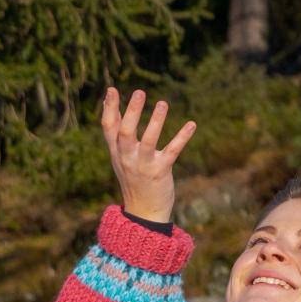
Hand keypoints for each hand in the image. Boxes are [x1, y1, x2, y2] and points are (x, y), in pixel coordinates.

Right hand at [101, 87, 195, 224]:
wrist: (143, 212)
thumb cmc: (133, 178)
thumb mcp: (120, 156)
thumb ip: (117, 134)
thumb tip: (113, 105)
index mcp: (116, 152)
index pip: (108, 127)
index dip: (109, 108)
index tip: (112, 89)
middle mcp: (127, 157)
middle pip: (125, 132)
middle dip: (132, 112)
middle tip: (139, 92)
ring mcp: (143, 165)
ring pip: (148, 141)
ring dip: (156, 122)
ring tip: (163, 103)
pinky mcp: (161, 171)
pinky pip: (172, 151)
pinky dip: (182, 137)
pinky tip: (192, 124)